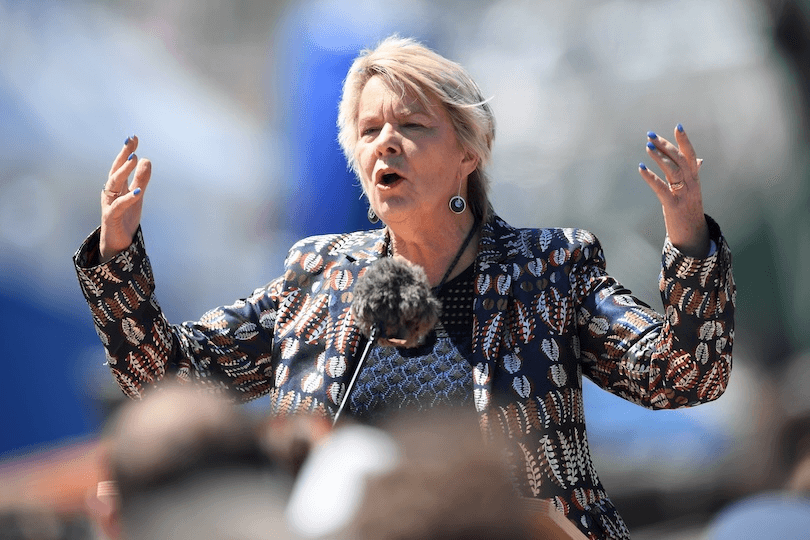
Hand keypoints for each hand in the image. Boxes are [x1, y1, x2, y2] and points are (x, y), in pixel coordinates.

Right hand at [100, 136, 150, 262]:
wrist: (119, 244)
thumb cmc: (126, 218)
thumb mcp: (137, 197)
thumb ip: (141, 180)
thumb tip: (147, 159)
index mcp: (117, 187)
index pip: (121, 165)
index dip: (126, 151)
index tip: (134, 137)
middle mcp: (110, 193)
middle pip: (115, 171)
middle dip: (123, 156)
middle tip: (131, 142)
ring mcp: (109, 204)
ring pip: (113, 185)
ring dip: (123, 171)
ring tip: (134, 159)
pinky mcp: (111, 218)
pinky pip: (119, 206)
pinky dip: (128, 199)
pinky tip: (139, 192)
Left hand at [639, 124, 708, 257]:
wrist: (693, 236)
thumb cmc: (690, 212)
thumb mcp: (693, 191)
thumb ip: (693, 174)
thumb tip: (698, 159)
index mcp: (695, 179)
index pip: (691, 156)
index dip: (685, 141)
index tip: (677, 126)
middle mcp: (692, 184)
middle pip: (680, 160)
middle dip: (666, 146)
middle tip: (651, 135)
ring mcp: (683, 195)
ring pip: (672, 171)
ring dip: (659, 157)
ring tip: (647, 147)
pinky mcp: (673, 205)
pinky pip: (662, 188)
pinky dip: (651, 177)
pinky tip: (641, 168)